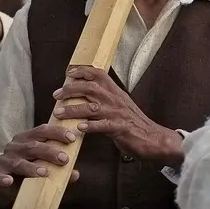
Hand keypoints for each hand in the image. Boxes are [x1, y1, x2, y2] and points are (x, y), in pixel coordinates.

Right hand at [0, 124, 79, 208]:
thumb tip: (75, 174)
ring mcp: (4, 159)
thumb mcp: (45, 165)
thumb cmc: (30, 168)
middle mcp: (16, 146)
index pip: (43, 130)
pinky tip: (9, 181)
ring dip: (32, 167)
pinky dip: (3, 178)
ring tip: (45, 173)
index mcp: (29, 138)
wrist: (5, 182)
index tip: (72, 138)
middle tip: (65, 159)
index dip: (58, 132)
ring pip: (19, 161)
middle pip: (33, 145)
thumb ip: (60, 168)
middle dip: (50, 152)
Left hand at [52, 66, 182, 164]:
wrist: (152, 137)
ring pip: (92, 107)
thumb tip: (86, 92)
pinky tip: (79, 128)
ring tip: (59, 112)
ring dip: (73, 109)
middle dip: (71, 89)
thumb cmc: (133, 122)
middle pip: (91, 88)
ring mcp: (117, 114)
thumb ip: (105, 97)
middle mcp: (116, 100)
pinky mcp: (119, 128)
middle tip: (57, 94)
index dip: (83, 71)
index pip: (100, 74)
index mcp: (116, 92)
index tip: (69, 73)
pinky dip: (90, 126)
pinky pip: (102, 126)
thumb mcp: (120, 104)